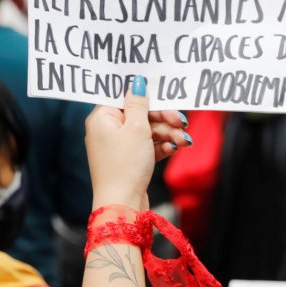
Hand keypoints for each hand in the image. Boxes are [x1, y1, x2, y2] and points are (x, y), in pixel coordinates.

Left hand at [86, 77, 189, 209]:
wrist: (122, 204)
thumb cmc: (125, 165)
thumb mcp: (136, 128)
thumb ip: (139, 103)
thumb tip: (137, 82)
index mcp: (102, 118)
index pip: (124, 97)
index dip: (146, 97)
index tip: (164, 96)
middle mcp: (107, 130)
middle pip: (139, 114)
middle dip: (163, 118)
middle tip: (181, 122)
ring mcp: (117, 147)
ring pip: (146, 131)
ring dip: (166, 134)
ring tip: (183, 141)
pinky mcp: (128, 161)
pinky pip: (146, 146)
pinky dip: (160, 147)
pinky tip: (173, 149)